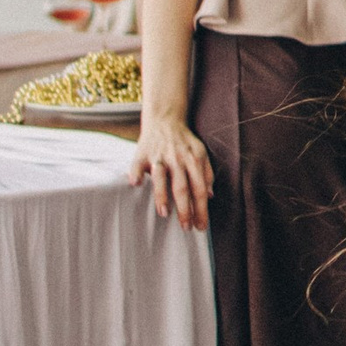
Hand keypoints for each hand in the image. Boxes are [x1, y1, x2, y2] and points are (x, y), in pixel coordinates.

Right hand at [132, 112, 212, 229]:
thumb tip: (210, 196)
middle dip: (185, 209)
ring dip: (161, 195)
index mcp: (194, 159)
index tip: (201, 226)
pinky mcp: (143, 152)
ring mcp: (160, 155)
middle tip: (186, 227)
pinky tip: (135, 184)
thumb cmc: (184, 141)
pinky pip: (138, 164)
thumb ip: (207, 173)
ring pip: (161, 178)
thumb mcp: (201, 153)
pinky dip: (136, 173)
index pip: (199, 189)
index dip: (201, 209)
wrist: (165, 118)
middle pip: (183, 187)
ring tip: (164, 213)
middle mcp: (178, 158)